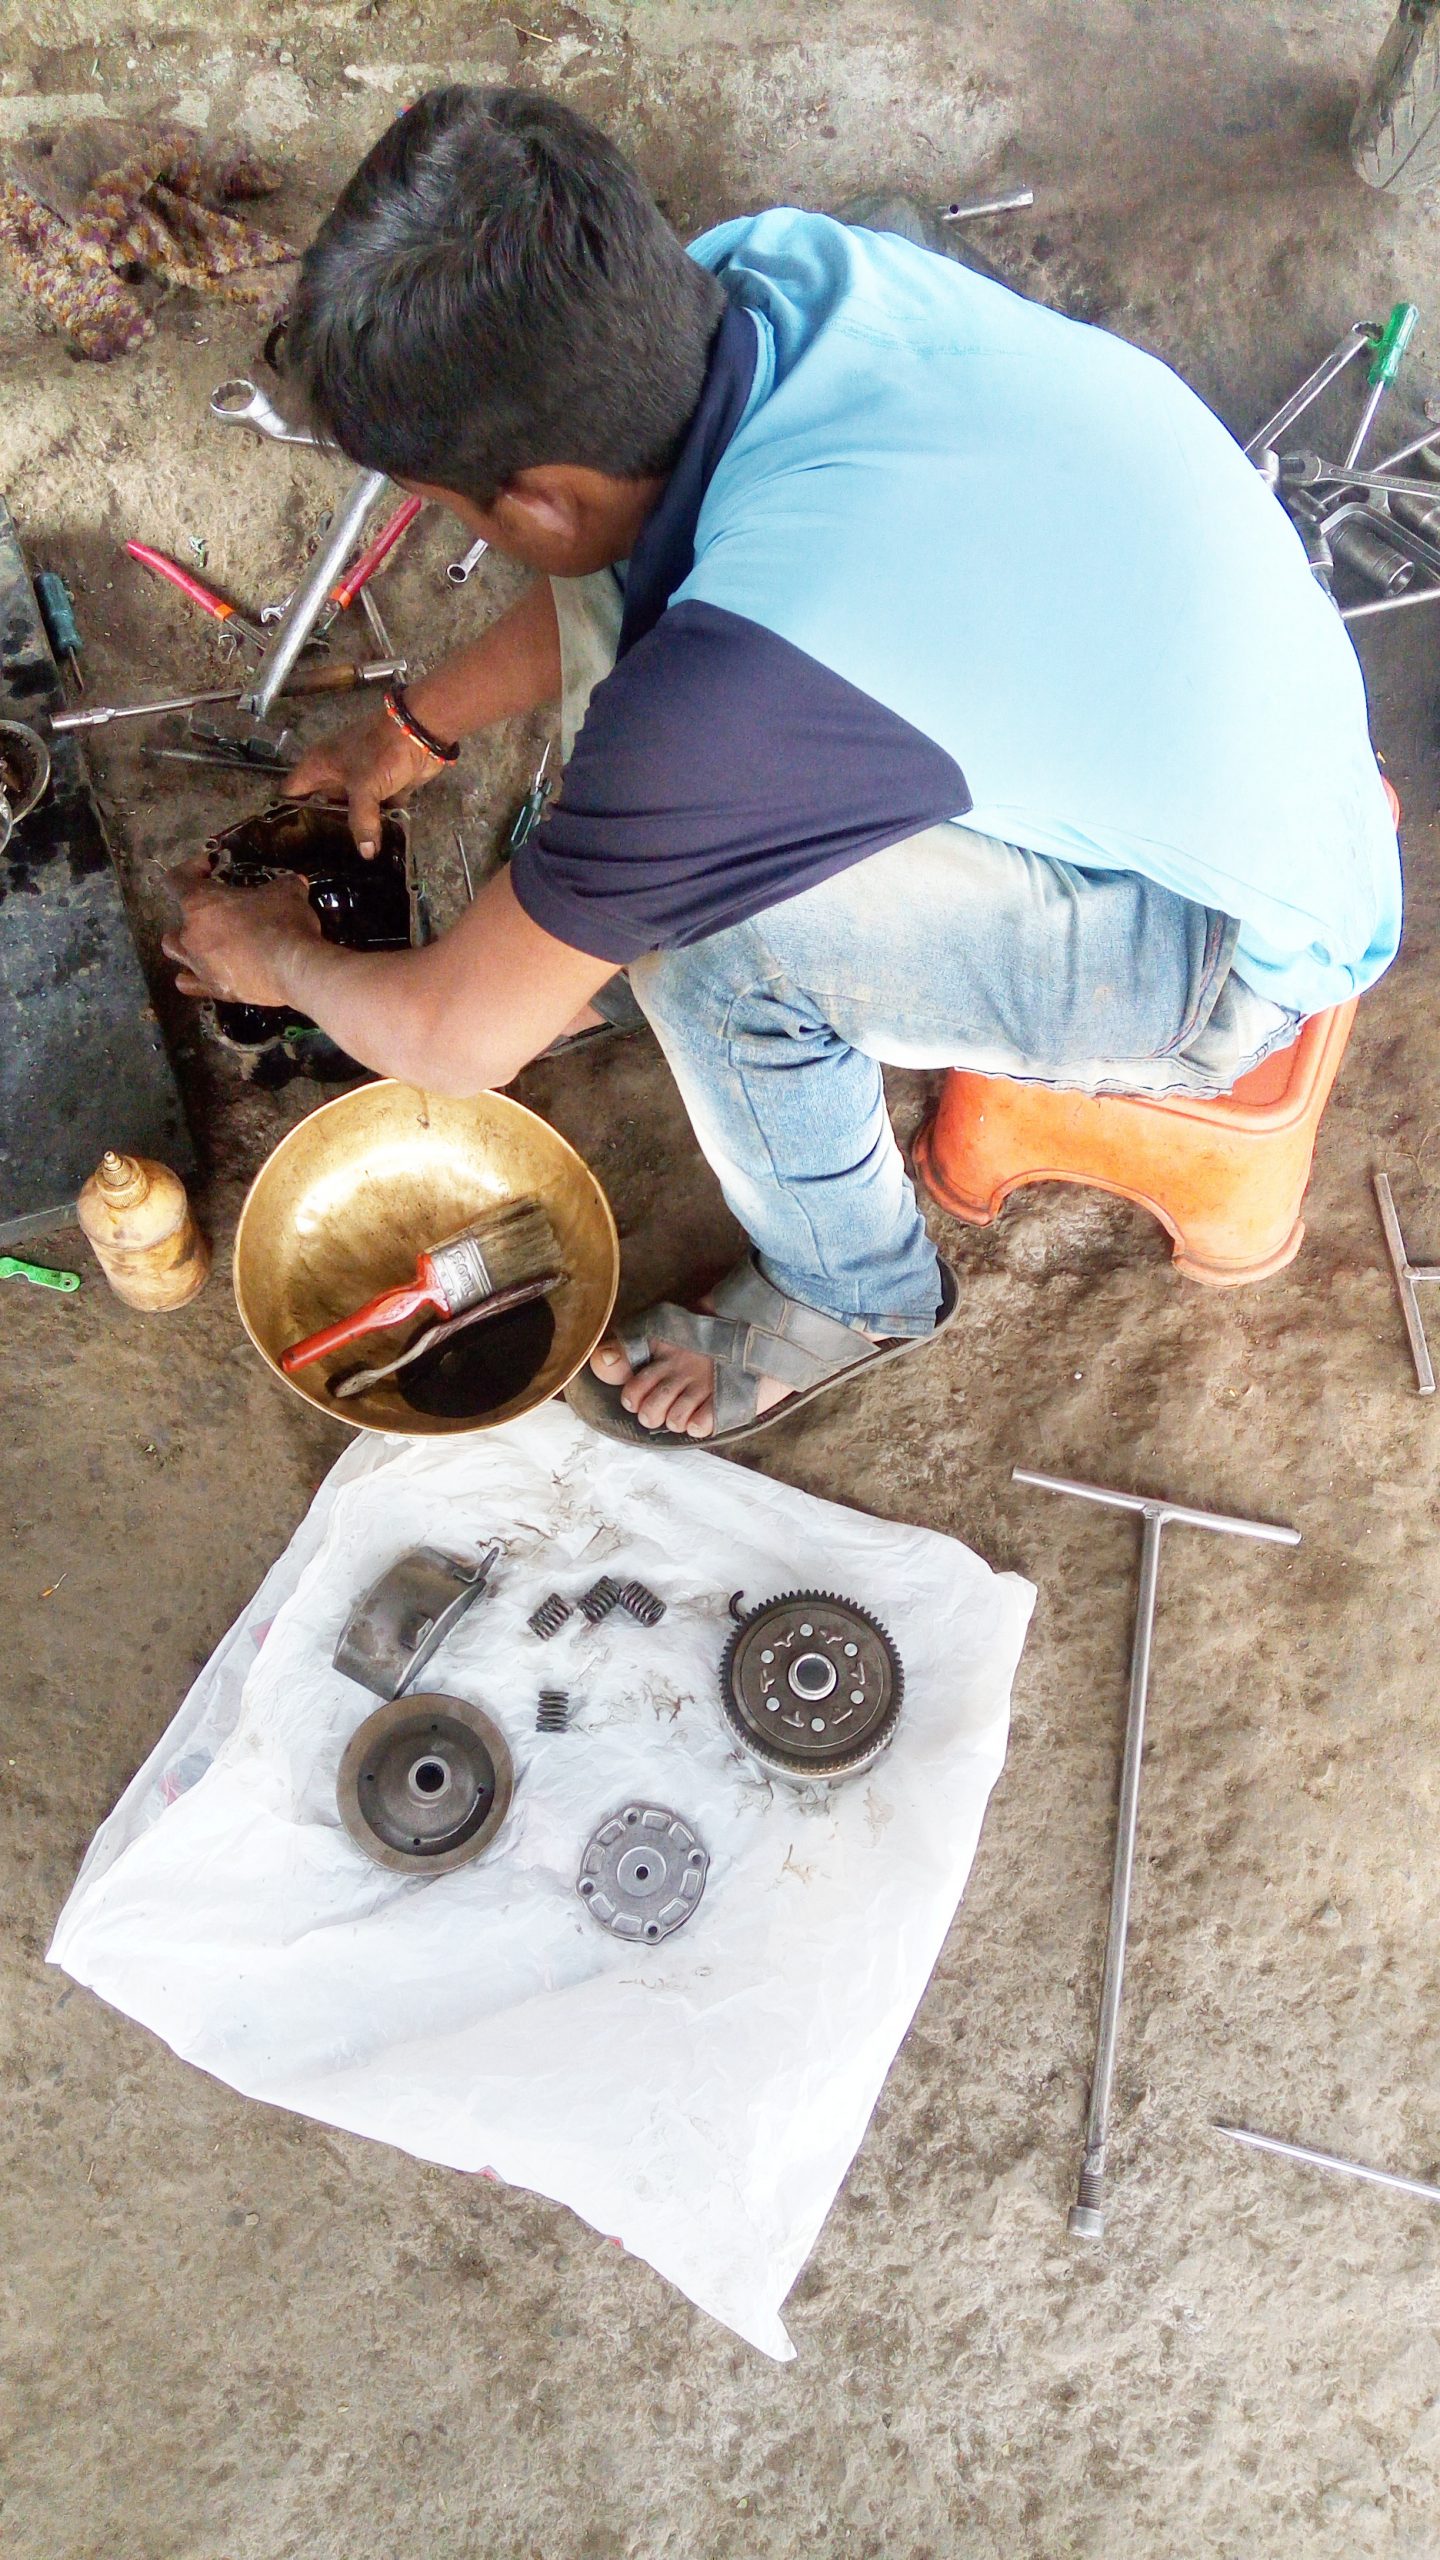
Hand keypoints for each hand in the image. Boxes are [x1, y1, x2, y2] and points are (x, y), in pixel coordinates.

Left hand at [161, 857, 322, 1006]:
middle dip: (192, 914)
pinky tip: (206, 973)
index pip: (177, 879)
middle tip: (217, 913)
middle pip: (174, 919)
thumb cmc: (284, 923)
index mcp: (201, 903)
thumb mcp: (288, 892)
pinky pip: (187, 983)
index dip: (190, 868)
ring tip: (205, 943)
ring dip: (185, 944)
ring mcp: (198, 964)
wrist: (295, 970)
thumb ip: (284, 884)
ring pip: (174, 950)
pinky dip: (192, 976)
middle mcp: (191, 934)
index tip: (209, 867)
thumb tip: (294, 882)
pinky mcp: (212, 988)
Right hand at [283, 708, 440, 856]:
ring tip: (345, 862)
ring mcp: (359, 782)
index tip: (287, 842)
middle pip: (320, 807)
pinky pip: (375, 813)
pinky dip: (377, 827)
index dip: (285, 815)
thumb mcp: (364, 787)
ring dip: (352, 831)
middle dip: (322, 830)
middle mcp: (333, 774)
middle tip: (317, 861)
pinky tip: (374, 851)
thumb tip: (366, 854)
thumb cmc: (382, 752)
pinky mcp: (382, 789)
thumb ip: (361, 822)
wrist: (421, 732)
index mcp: (318, 766)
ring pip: (349, 812)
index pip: (290, 793)